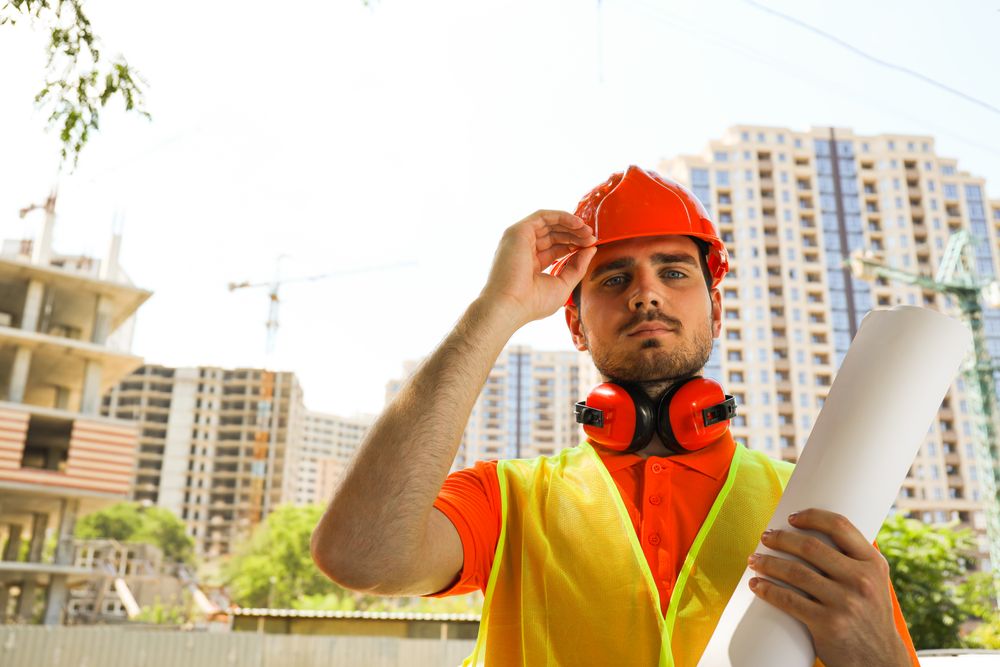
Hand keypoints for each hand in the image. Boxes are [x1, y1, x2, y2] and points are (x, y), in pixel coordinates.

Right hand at [479, 210, 595, 325]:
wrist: (510, 306)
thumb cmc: (532, 303)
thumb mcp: (563, 284)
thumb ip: (578, 266)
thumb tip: (591, 249)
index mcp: (531, 265)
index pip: (556, 248)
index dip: (574, 245)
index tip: (590, 247)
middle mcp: (524, 250)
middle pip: (554, 234)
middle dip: (575, 234)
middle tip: (592, 238)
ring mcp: (519, 240)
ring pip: (549, 223)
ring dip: (571, 225)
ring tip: (588, 232)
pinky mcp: (518, 232)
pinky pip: (543, 216)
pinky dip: (562, 216)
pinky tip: (578, 223)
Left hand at [747, 509, 910, 666]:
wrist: (879, 660)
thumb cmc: (870, 617)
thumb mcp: (874, 584)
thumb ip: (853, 561)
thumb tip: (813, 533)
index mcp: (873, 564)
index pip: (840, 526)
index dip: (811, 516)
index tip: (791, 517)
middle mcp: (861, 580)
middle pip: (810, 547)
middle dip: (781, 538)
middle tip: (765, 537)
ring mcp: (845, 602)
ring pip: (795, 572)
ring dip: (768, 562)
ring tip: (754, 559)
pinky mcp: (828, 624)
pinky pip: (789, 600)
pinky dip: (767, 590)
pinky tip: (756, 585)